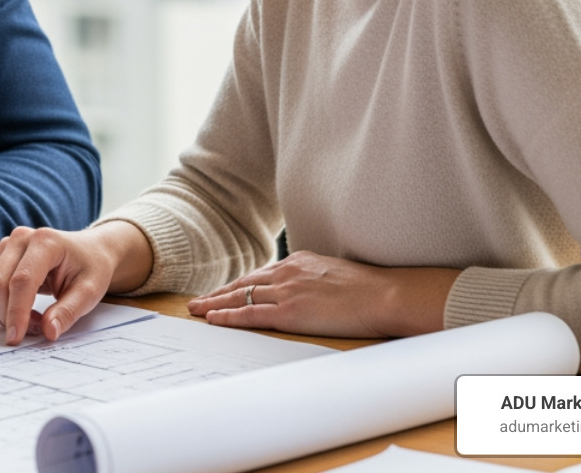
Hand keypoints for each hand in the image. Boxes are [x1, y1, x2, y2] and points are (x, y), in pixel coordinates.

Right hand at [0, 222, 152, 345]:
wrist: (89, 251)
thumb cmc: (90, 268)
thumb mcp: (90, 291)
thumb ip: (69, 312)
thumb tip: (48, 332)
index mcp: (46, 242)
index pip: (22, 280)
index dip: (16, 312)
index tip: (16, 338)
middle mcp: (21, 239)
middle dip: (9, 315)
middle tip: (36, 330)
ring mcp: (7, 246)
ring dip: (3, 312)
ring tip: (33, 319)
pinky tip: (21, 310)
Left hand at [186, 250, 459, 338]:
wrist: (384, 295)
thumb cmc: (370, 289)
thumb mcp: (337, 274)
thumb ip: (317, 279)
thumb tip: (313, 290)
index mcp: (299, 262)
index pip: (260, 274)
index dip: (239, 285)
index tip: (224, 291)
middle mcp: (287, 272)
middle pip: (244, 284)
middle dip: (219, 293)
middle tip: (198, 301)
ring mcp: (286, 291)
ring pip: (240, 297)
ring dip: (215, 304)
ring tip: (196, 310)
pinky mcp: (289, 312)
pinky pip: (250, 315)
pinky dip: (228, 317)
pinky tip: (213, 319)